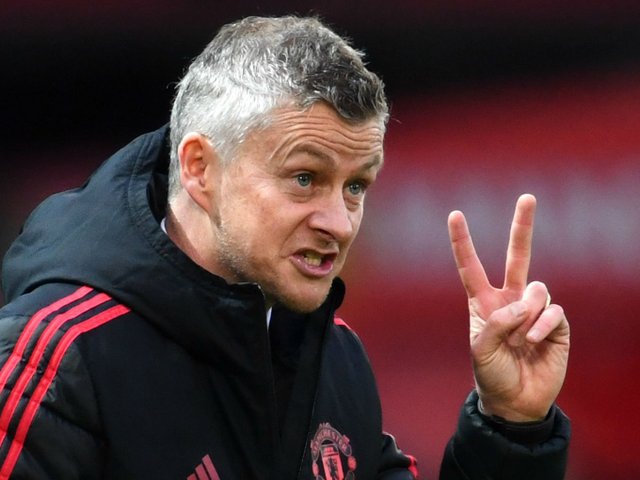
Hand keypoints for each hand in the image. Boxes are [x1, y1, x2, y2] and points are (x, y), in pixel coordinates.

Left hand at [448, 194, 569, 421]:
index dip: (463, 242)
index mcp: (484, 303)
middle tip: (527, 197)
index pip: (471, 267)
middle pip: (518, 256)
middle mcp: (510, 300)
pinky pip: (553, 311)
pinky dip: (543, 325)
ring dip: (527, 312)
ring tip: (522, 338)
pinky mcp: (556, 325)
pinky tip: (535, 342)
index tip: (455, 214)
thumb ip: (496, 323)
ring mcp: (534, 311)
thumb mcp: (481, 349)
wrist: (516, 402)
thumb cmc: (492, 375)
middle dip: (523, 227)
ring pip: (536, 288)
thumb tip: (523, 305)